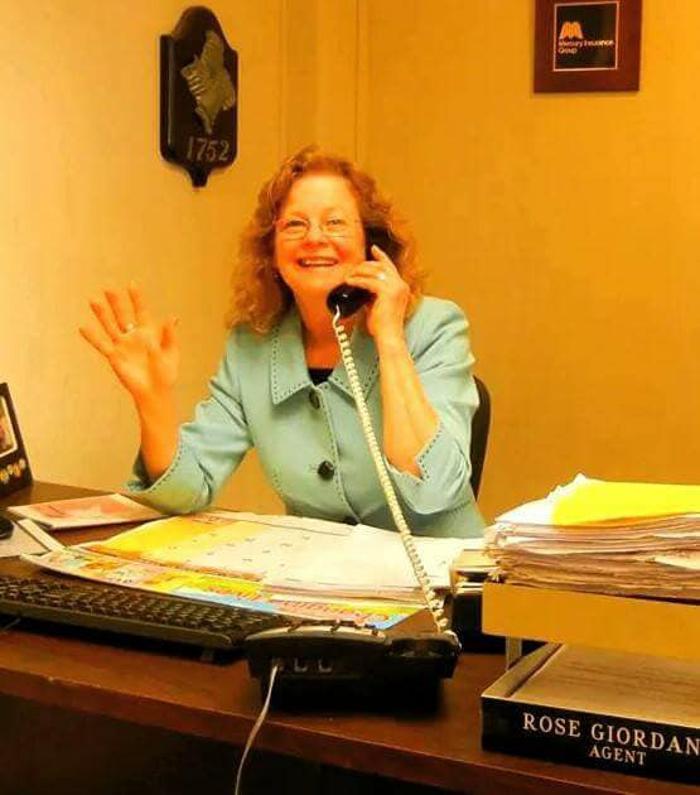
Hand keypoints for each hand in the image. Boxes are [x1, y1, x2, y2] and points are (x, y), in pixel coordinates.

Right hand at [79, 285, 179, 405]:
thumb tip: (172, 318)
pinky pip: (102, 345)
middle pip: (123, 315)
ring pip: (110, 326)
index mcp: (149, 333)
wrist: (156, 392)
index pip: (142, 312)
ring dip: (102, 314)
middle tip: (108, 288)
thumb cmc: (166, 373)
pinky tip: (83, 327)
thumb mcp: (171, 352)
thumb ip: (170, 335)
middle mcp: (133, 336)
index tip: (132, 284)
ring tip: (93, 300)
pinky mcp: (115, 357)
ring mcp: (123, 346)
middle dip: (116, 302)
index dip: (137, 299)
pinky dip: (92, 337)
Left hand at [344, 245, 409, 340]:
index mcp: (401, 287)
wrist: (389, 336)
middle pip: (381, 265)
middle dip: (365, 265)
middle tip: (352, 270)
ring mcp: (396, 287)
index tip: (373, 248)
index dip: (381, 255)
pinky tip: (350, 281)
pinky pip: (369, 281)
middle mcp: (401, 284)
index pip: (390, 266)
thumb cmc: (383, 326)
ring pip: (375, 271)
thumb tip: (359, 286)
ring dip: (359, 272)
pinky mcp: (388, 292)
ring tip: (349, 277)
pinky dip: (358, 280)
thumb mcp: (377, 305)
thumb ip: (371, 293)